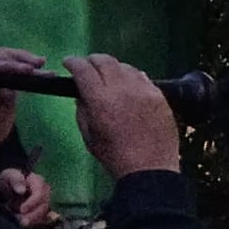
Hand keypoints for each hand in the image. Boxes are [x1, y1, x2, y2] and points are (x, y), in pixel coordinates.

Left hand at [6, 169, 58, 228]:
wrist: (9, 185)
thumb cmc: (9, 179)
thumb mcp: (8, 176)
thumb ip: (15, 180)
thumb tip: (22, 190)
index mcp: (38, 181)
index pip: (40, 192)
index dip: (33, 202)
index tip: (22, 209)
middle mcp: (45, 190)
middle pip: (45, 204)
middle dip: (35, 214)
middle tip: (23, 222)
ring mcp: (45, 199)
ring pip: (46, 211)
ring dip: (36, 219)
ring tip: (23, 224)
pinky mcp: (43, 208)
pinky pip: (44, 216)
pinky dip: (36, 221)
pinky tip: (27, 224)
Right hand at [69, 54, 183, 180]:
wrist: (150, 169)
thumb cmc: (115, 157)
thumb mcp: (89, 136)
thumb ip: (82, 111)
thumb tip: (81, 94)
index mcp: (101, 101)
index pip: (83, 70)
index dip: (73, 62)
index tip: (68, 62)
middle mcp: (123, 89)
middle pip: (105, 61)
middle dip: (92, 60)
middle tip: (87, 65)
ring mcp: (144, 90)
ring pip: (125, 66)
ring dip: (113, 67)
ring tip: (108, 75)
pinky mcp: (160, 96)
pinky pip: (143, 77)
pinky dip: (131, 77)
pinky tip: (128, 84)